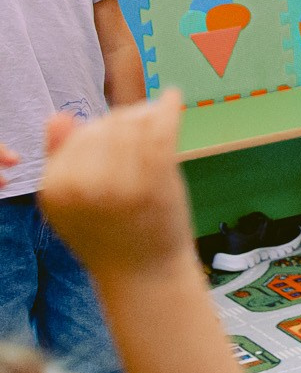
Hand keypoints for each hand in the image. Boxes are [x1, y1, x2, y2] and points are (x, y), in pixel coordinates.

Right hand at [38, 94, 194, 286]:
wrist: (143, 276)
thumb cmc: (107, 238)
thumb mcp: (68, 204)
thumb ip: (60, 160)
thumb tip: (59, 115)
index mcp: (55, 186)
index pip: (78, 135)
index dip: (101, 130)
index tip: (120, 136)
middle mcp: (81, 184)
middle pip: (105, 126)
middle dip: (125, 122)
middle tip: (144, 129)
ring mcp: (118, 184)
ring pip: (132, 124)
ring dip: (147, 117)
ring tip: (157, 122)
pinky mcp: (155, 184)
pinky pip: (160, 132)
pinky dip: (168, 110)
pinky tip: (174, 97)